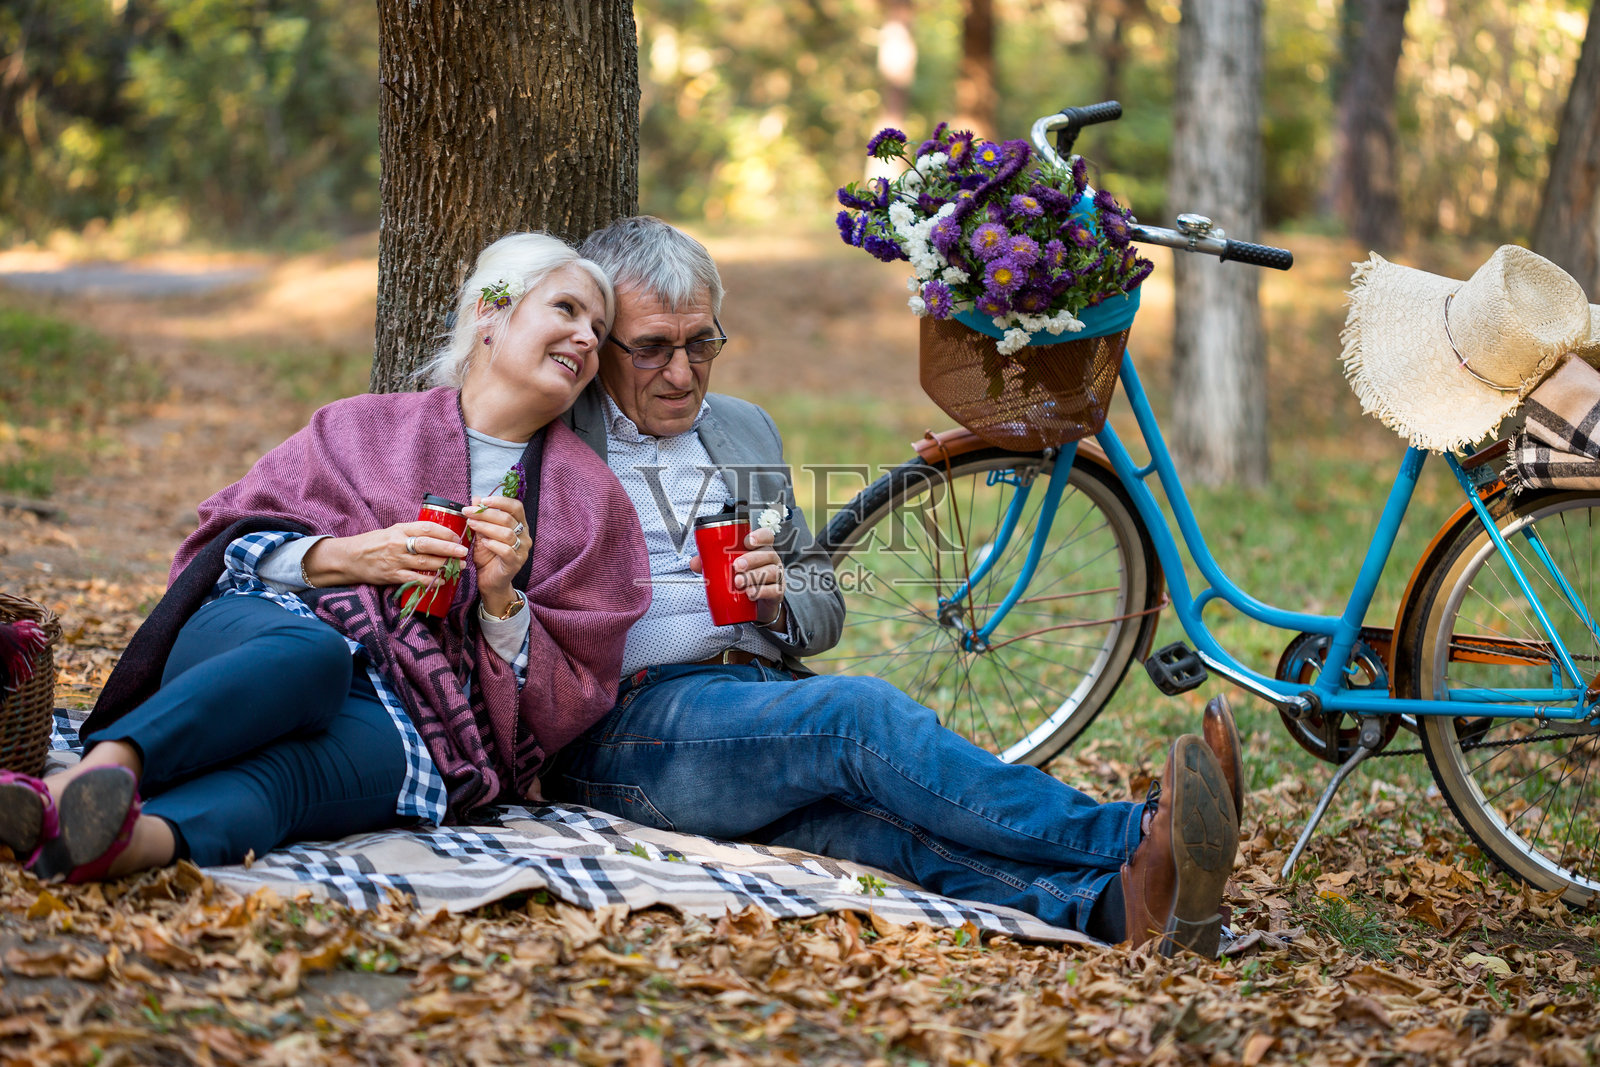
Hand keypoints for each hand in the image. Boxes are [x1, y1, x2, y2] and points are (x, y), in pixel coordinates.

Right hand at [303, 520, 467, 588]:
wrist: (350, 558)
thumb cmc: (374, 543)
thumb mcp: (392, 531)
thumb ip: (412, 532)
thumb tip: (439, 534)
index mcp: (400, 529)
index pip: (426, 527)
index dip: (444, 532)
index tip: (457, 536)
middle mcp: (398, 544)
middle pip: (428, 544)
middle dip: (449, 549)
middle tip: (464, 552)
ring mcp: (395, 560)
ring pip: (424, 562)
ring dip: (445, 565)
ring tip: (459, 566)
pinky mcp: (392, 576)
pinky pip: (415, 579)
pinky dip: (431, 580)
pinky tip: (444, 580)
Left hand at [467, 494, 529, 616]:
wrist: (490, 581)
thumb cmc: (488, 556)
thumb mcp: (482, 534)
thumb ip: (481, 518)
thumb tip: (476, 498)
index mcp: (519, 526)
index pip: (516, 507)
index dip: (500, 501)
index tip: (482, 501)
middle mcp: (524, 536)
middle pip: (508, 519)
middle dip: (486, 514)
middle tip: (469, 513)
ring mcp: (522, 551)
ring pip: (507, 533)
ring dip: (486, 527)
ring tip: (472, 525)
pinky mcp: (515, 563)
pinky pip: (506, 550)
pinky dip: (493, 544)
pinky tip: (483, 543)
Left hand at [690, 525, 785, 624]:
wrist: (754, 606)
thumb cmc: (743, 580)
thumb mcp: (728, 570)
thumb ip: (711, 564)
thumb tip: (694, 563)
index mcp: (761, 550)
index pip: (767, 537)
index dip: (760, 536)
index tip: (747, 541)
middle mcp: (772, 560)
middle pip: (768, 554)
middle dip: (752, 559)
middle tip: (736, 566)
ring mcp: (776, 577)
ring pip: (770, 572)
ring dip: (754, 576)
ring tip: (739, 583)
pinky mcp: (777, 593)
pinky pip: (773, 590)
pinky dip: (762, 591)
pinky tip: (751, 593)